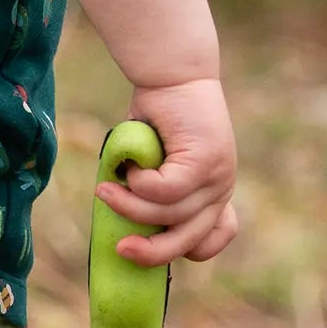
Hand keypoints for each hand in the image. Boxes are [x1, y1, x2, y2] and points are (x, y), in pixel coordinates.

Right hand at [97, 78, 238, 266]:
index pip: (212, 239)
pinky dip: (140, 184)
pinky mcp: (206, 161)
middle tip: (119, 249)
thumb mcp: (153, 165)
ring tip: (104, 190)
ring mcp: (218, 176)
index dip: (184, 250)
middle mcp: (221, 189)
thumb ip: (148, 195)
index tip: (149, 242)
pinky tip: (129, 167)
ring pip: (170, 213)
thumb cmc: (156, 118)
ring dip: (130, 206)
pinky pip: (166, 191)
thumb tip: (122, 228)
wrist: (172, 75)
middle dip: (151, 252)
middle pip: (190, 240)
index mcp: (213, 194)